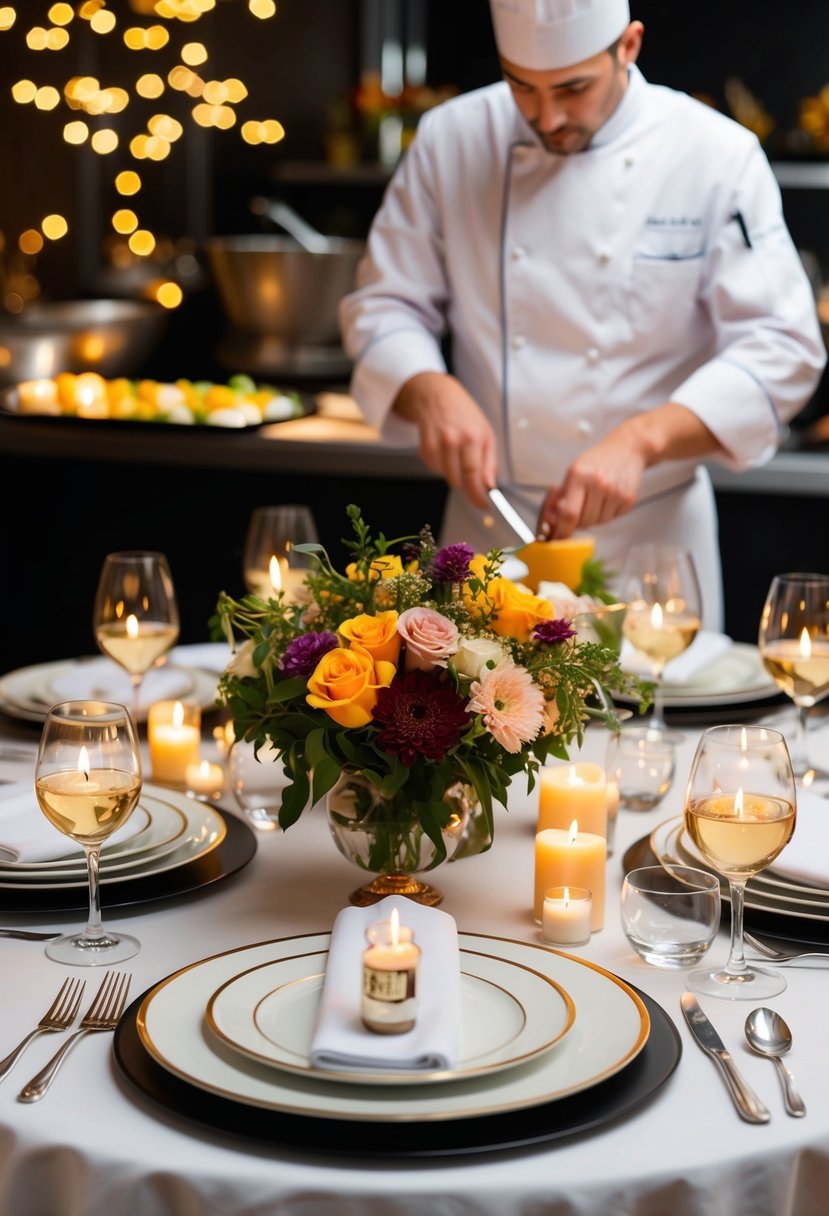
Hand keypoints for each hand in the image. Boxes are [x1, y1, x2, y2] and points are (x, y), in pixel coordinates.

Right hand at [393, 372, 496, 508]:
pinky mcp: (423, 447)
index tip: (483, 505)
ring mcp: (436, 444)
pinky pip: (434, 469)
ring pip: (445, 476)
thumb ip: (490, 462)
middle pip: (458, 480)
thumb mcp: (486, 434)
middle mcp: (452, 441)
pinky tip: (445, 451)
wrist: (437, 395)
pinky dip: (441, 466)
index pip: (474, 475)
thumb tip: (490, 486)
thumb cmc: (465, 415)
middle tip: (471, 473)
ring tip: (457, 454)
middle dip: (466, 484)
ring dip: (453, 473)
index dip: (478, 495)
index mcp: (472, 437)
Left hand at [536, 403, 720, 538]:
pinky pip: (612, 519)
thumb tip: (549, 522)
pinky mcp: (629, 499)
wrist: (628, 449)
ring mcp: (615, 492)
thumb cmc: (597, 460)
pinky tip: (607, 498)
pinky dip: (606, 514)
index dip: (561, 530)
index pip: (568, 513)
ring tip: (595, 499)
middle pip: (583, 521)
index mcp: (579, 476)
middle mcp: (598, 484)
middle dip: (577, 522)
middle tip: (579, 509)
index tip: (557, 538)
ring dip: (593, 518)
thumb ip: (561, 496)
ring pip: (598, 522)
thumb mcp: (574, 471)